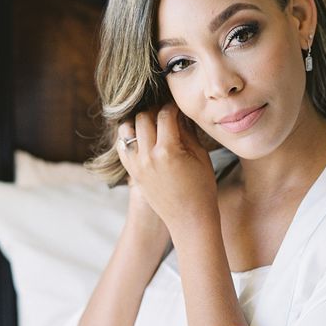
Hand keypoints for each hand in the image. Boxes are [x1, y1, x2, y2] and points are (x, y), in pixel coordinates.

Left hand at [116, 103, 218, 235]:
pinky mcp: (132, 173)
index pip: (164, 114)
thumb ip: (186, 132)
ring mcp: (137, 166)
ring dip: (138, 122)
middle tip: (165, 112)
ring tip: (151, 124)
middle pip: (143, 117)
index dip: (172, 106)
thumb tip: (178, 114)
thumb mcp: (200, 156)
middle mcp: (147, 156)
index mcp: (167, 150)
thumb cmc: (202, 188)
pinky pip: (123, 147)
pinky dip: (129, 137)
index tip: (177, 106)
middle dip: (154, 110)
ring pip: (127, 129)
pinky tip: (142, 137)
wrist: (189, 220)